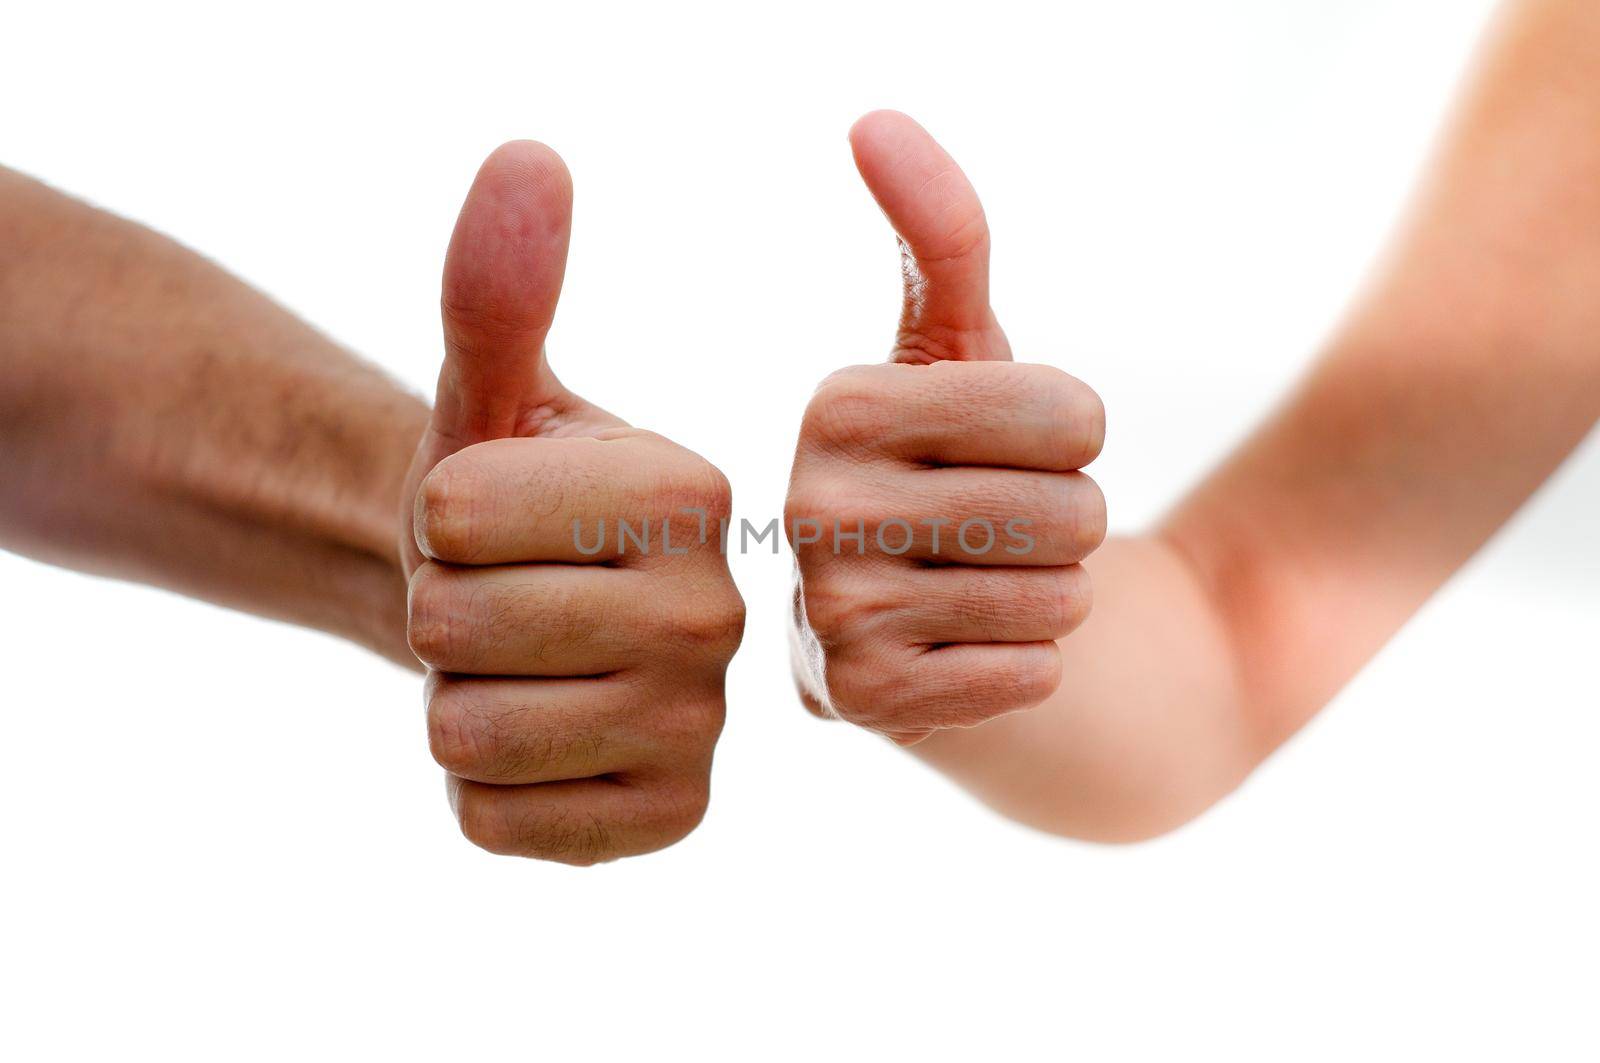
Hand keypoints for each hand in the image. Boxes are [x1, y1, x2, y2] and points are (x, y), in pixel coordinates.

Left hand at [399, 143, 744, 862]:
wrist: (528, 620)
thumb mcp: (490, 390)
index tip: (490, 511)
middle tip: (493, 596)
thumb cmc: (504, 497)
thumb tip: (528, 157)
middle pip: (457, 631)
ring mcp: (703, 731)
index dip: (436, 513)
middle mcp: (720, 613)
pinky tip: (536, 744)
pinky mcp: (670, 820)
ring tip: (515, 669)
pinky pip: (497, 824)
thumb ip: (497, 287)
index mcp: (691, 489)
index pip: (459, 514)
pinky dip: (481, 790)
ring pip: (470, 737)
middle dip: (435, 611)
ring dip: (452, 702)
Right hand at [784, 112, 1105, 743]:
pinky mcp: (858, 702)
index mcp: (836, 407)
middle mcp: (808, 506)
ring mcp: (828, 612)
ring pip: (1057, 594)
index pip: (1068, 413)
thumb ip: (943, 240)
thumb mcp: (968, 358)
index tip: (1018, 453)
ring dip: (1053, 600)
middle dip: (1069, 526)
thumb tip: (872, 120)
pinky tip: (968, 658)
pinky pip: (1031, 673)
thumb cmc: (965, 482)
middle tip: (1002, 537)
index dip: (1078, 437)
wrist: (944, 640)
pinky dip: (1027, 669)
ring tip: (983, 593)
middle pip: (1068, 509)